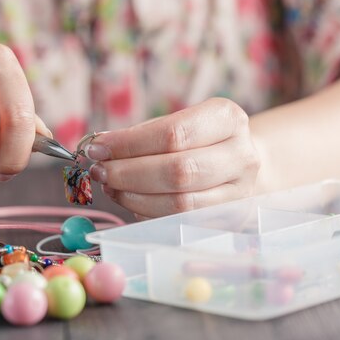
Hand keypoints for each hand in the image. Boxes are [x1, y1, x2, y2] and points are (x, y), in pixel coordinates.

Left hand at [86, 98, 260, 217]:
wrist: (237, 161)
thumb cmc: (197, 139)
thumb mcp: (177, 123)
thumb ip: (141, 135)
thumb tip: (100, 148)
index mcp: (227, 118)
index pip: (173, 134)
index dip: (129, 144)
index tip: (97, 148)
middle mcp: (241, 155)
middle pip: (178, 170)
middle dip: (129, 172)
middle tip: (99, 171)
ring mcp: (239, 192)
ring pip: (179, 202)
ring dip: (134, 196)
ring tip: (110, 185)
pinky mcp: (229, 220)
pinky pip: (180, 221)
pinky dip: (147, 212)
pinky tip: (129, 199)